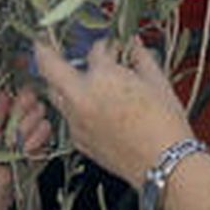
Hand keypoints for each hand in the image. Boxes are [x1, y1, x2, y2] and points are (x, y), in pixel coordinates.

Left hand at [34, 37, 191, 188]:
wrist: (164, 165)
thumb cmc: (165, 124)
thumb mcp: (158, 82)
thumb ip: (142, 58)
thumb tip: (135, 44)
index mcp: (102, 77)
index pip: (96, 50)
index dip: (106, 45)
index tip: (114, 46)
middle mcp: (82, 97)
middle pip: (50, 67)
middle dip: (45, 52)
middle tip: (44, 44)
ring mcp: (76, 121)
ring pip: (56, 95)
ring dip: (60, 83)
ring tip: (71, 78)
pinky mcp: (79, 141)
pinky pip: (68, 117)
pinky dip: (75, 108)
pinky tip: (92, 108)